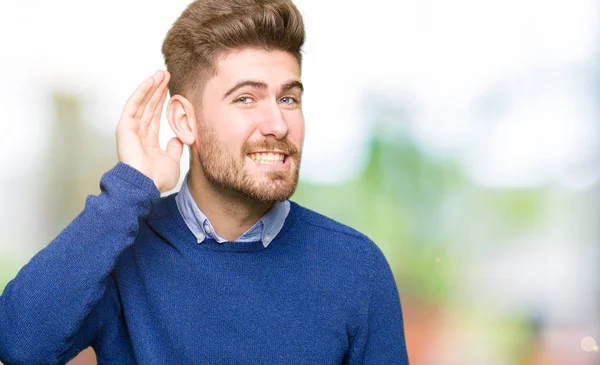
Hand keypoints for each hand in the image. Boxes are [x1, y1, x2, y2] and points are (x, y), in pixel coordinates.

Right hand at [116, 70, 182, 192]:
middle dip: (157, 90)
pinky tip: (150, 81)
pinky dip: (141, 92)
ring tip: (160, 73)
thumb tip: (178, 138)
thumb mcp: (172, 161)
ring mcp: (130, 130)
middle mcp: (138, 134)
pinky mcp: (124, 127)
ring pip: (142, 103)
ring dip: (151, 87)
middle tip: (166, 75)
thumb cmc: (157, 178)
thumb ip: (175, 149)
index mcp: (147, 142)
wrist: (146, 185)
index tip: (169, 89)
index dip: (161, 102)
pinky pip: (134, 105)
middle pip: (148, 106)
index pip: (155, 116)